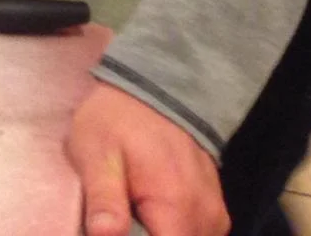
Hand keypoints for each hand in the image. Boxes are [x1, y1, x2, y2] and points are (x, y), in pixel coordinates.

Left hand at [67, 82, 227, 235]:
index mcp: (177, 207)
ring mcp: (214, 215)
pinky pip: (195, 234)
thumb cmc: (117, 120)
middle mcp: (206, 216)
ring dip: (159, 232)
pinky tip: (148, 210)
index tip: (116, 227)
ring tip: (130, 208)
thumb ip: (103, 199)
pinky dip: (171, 229)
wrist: (153, 89)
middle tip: (117, 214)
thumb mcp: (95, 152)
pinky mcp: (214, 211)